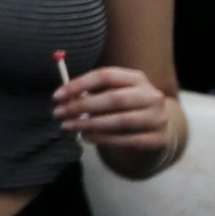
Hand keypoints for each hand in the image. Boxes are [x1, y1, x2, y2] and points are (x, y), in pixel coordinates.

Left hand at [55, 62, 180, 165]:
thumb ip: (91, 94)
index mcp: (137, 78)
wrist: (157, 133)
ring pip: (120, 121)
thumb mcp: (112, 96)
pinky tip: (86, 137)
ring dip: (90, 124)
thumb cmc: (126, 111)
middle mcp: (151, 96)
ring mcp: (157, 118)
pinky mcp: (157, 139)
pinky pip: (126, 140)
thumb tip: (64, 98)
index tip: (57, 96)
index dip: (80, 84)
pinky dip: (103, 139)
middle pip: (114, 98)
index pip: (106, 75)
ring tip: (69, 126)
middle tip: (59, 113)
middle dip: (82, 106)